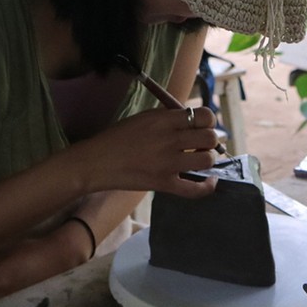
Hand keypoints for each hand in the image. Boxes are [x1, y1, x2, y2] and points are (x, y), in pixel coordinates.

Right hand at [75, 105, 220, 198]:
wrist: (97, 162)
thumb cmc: (119, 137)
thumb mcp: (145, 117)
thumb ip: (169, 117)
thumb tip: (195, 120)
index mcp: (164, 120)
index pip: (204, 116)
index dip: (209, 121)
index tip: (203, 125)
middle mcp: (169, 139)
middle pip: (210, 137)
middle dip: (210, 140)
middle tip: (201, 144)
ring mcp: (167, 164)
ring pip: (207, 160)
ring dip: (207, 159)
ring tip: (198, 159)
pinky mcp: (163, 184)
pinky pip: (195, 189)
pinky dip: (207, 186)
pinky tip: (209, 180)